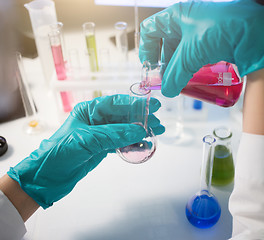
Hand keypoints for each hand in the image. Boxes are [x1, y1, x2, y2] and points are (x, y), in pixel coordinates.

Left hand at [7, 95, 163, 208]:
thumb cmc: (58, 153)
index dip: (136, 103)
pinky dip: (132, 144)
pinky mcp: (101, 148)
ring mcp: (99, 134)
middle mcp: (95, 120)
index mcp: (89, 110)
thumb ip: (113, 134)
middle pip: (124, 116)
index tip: (153, 105)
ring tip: (156, 133)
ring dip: (140, 131)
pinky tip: (143, 145)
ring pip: (124, 129)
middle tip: (158, 123)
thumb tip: (139, 130)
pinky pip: (121, 143)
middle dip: (142, 118)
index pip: (117, 102)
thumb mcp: (86, 140)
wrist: (45, 178)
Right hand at [139, 0, 263, 96]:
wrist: (254, 32)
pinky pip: (197, 52)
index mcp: (177, 15)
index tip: (150, 67)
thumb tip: (168, 90)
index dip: (146, 49)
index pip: (150, 29)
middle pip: (166, 41)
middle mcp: (188, 20)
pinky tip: (195, 75)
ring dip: (179, 65)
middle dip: (164, 61)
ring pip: (182, 48)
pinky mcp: (214, 39)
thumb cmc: (220, 31)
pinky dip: (193, 64)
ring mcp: (202, 29)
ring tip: (180, 80)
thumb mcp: (191, 55)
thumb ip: (175, 74)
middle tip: (166, 78)